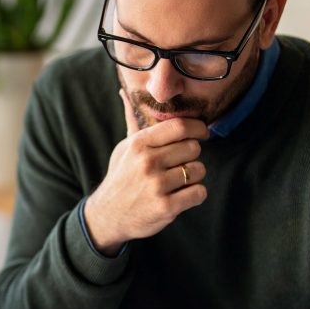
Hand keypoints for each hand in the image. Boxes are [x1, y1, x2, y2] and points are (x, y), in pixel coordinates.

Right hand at [83, 117, 208, 251]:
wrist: (107, 216)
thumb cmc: (120, 178)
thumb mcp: (123, 149)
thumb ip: (133, 122)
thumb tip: (124, 92)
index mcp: (139, 144)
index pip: (179, 126)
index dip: (198, 128)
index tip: (201, 133)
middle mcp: (148, 162)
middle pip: (193, 148)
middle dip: (191, 155)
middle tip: (180, 163)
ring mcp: (157, 186)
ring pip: (198, 170)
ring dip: (193, 176)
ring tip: (177, 181)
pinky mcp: (166, 207)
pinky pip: (199, 193)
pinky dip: (195, 195)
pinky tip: (181, 196)